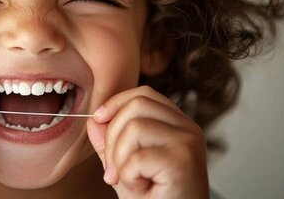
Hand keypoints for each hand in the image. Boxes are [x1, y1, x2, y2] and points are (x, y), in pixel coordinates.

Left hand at [86, 86, 208, 198]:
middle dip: (112, 137)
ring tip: (131, 179)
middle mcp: (188, 129)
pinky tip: (143, 187)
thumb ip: (110, 141)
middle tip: (113, 170)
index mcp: (177, 124)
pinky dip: (129, 176)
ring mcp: (189, 143)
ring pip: (135, 128)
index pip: (143, 95)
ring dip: (120, 159)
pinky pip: (138, 157)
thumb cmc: (154, 197)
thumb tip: (94, 119)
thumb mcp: (124, 165)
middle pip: (136, 106)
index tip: (98, 120)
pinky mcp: (184, 161)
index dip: (116, 103)